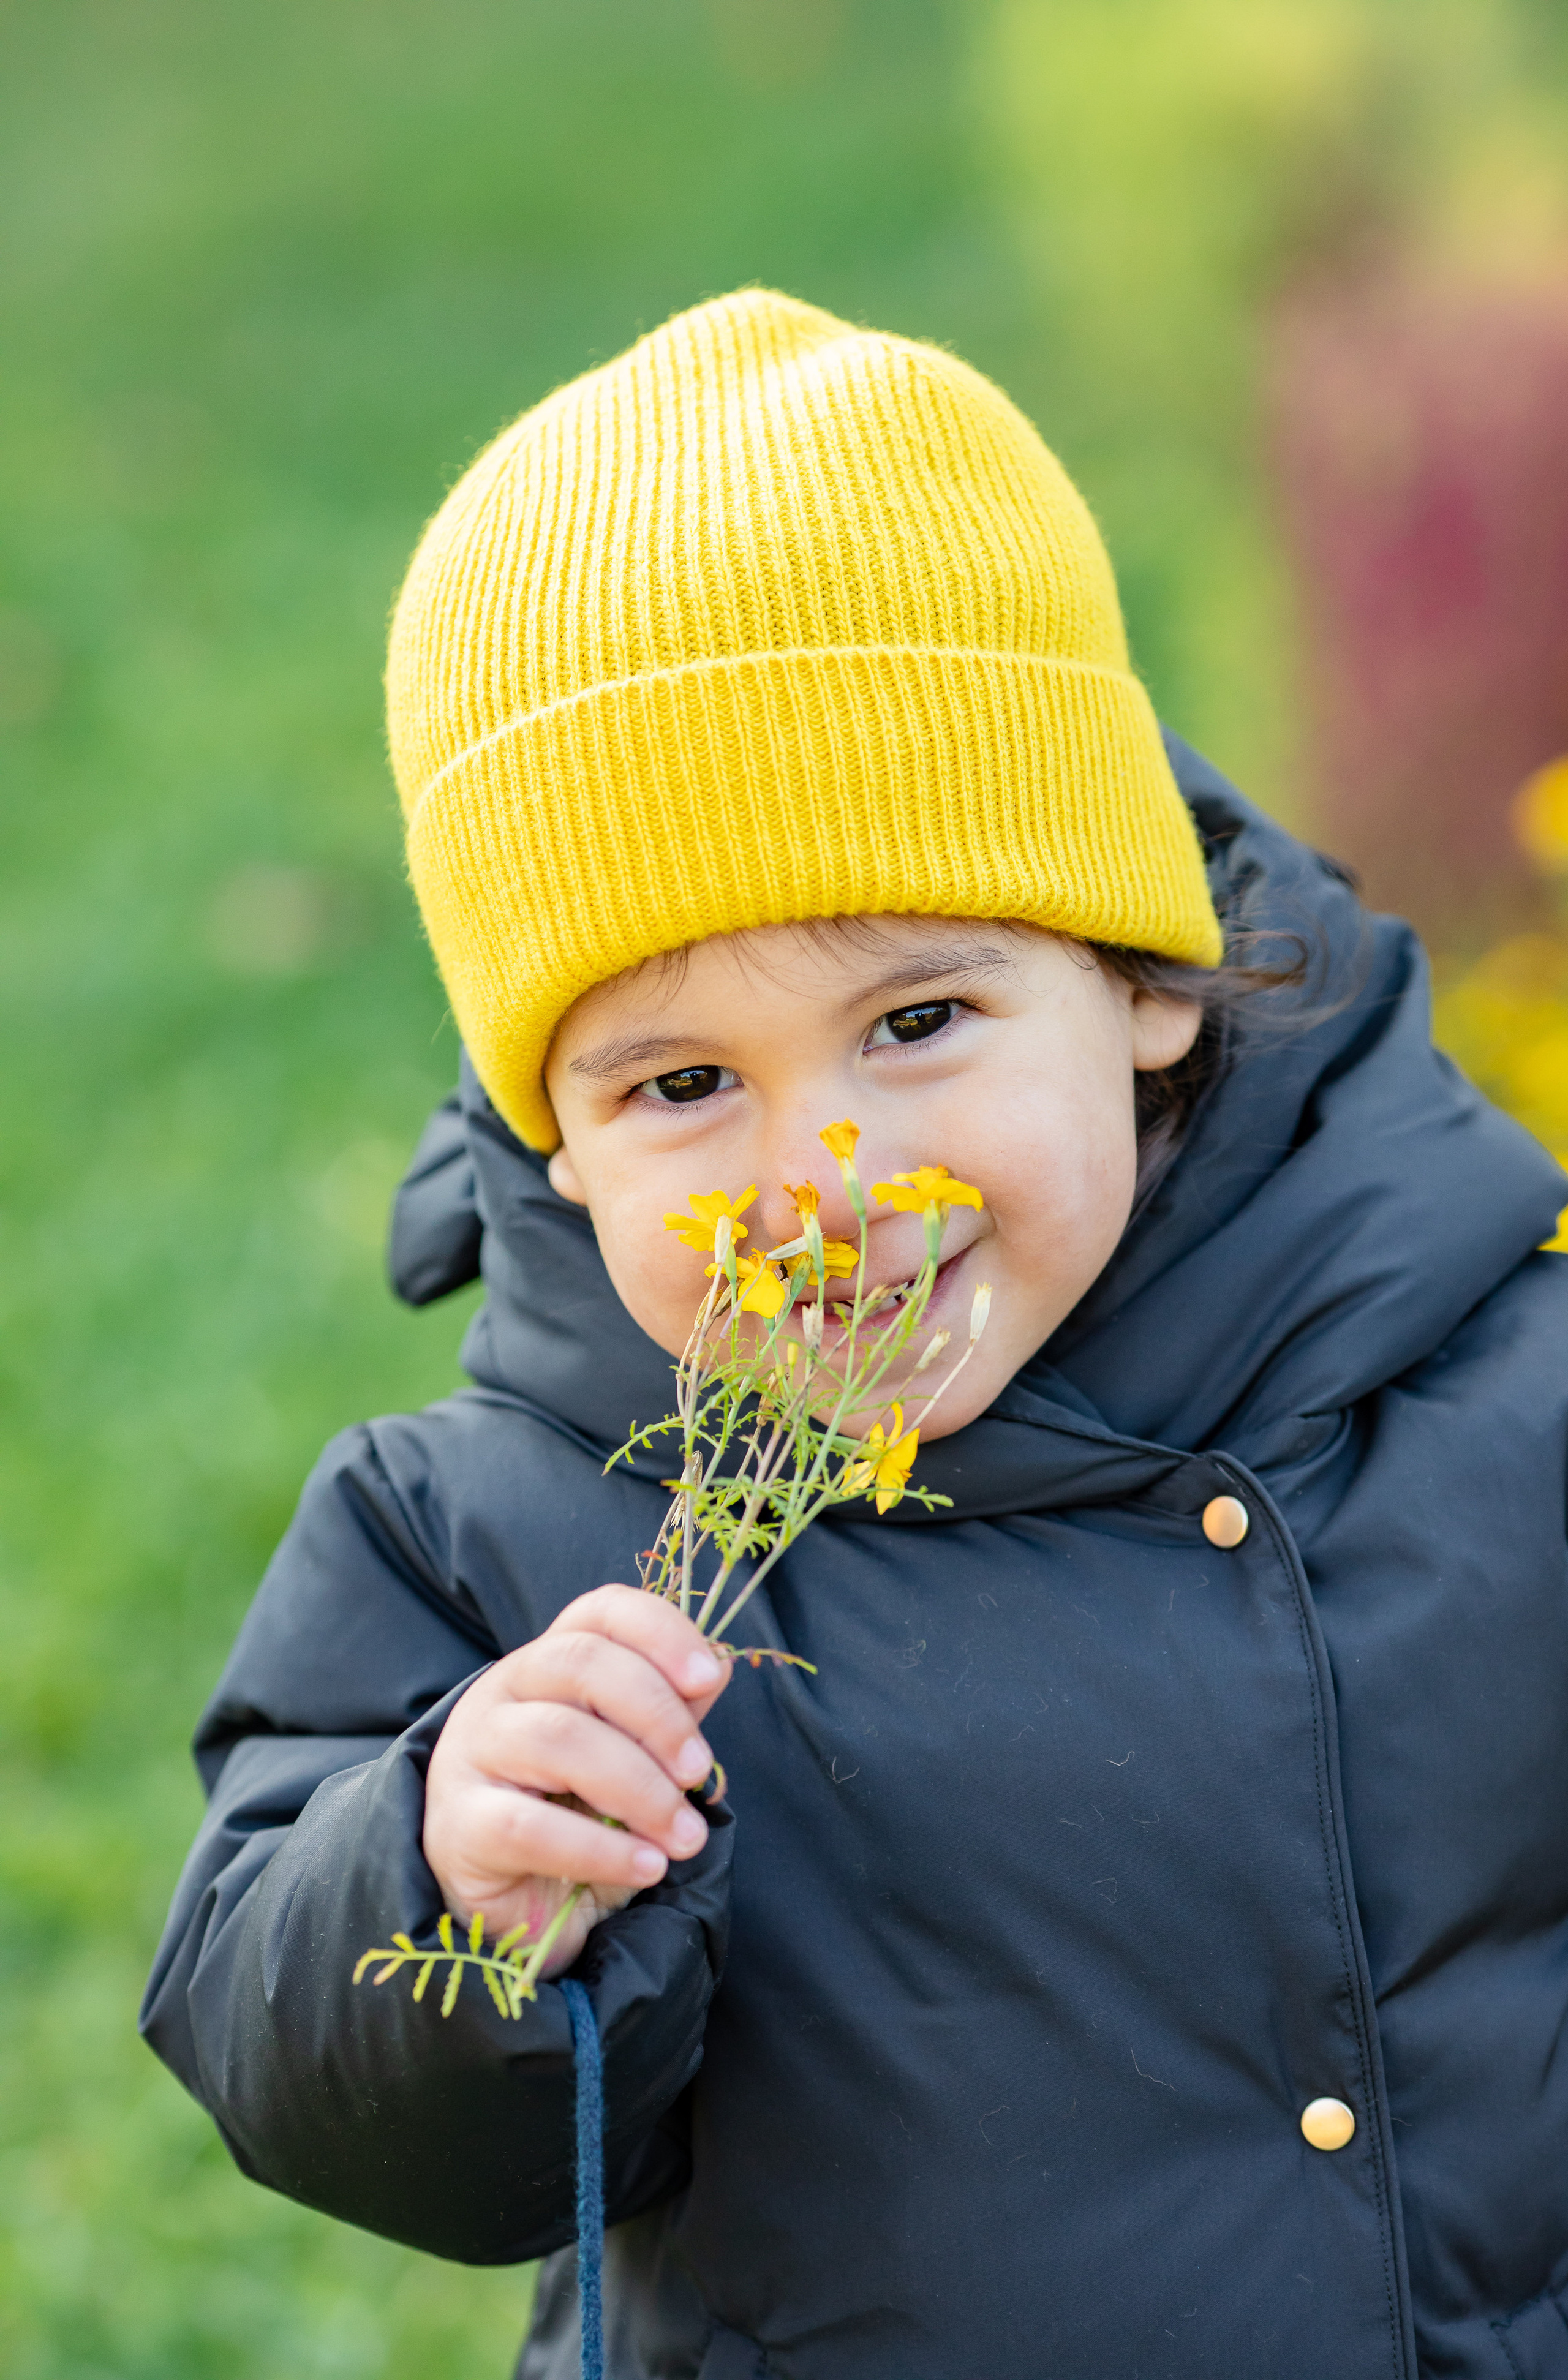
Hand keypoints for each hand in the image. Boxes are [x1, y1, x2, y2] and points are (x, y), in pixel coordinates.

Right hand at [423, 1586, 729, 1979]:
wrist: (514, 1896)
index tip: (707, 1678)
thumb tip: (715, 1670)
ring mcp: (473, 1751)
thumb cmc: (578, 1812)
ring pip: (558, 1737)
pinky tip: (645, 1867)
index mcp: (550, 1660)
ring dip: (639, 1788)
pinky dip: (602, 1849)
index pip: (600, 1611)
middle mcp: (503, 1689)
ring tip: (682, 1836)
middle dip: (657, 1716)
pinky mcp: (462, 1824)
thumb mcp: (632, 1756)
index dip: (659, 1631)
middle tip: (698, 1773)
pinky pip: (532, 1827)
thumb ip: (669, 1714)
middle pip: (581, 1663)